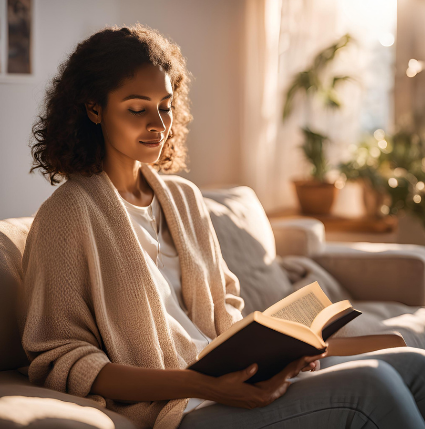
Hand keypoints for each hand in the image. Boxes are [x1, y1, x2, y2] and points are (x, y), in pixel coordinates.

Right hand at [208, 351, 326, 408]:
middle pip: (286, 382)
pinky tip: (284, 378)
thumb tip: (256, 366)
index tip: (306, 358)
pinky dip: (281, 382)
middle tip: (311, 358)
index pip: (283, 378)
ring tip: (301, 365)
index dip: (295, 367)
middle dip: (297, 370)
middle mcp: (263, 399)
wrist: (212, 391)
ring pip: (281, 388)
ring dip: (290, 376)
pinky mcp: (257, 399)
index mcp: (260, 394)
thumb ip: (246, 373)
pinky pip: (274, 390)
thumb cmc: (223, 384)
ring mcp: (260, 400)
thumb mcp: (234, 377)